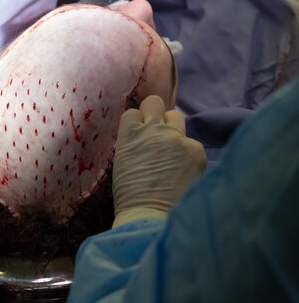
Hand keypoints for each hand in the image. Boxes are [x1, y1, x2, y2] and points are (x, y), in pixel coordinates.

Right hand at [112, 96, 206, 226]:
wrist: (150, 217)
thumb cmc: (130, 197)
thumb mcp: (123, 162)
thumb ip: (135, 143)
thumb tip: (146, 138)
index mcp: (129, 134)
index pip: (133, 112)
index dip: (136, 124)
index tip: (138, 136)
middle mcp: (153, 130)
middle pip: (155, 102)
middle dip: (155, 114)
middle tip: (156, 134)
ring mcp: (176, 138)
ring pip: (176, 116)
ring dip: (173, 129)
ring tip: (171, 152)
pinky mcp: (196, 150)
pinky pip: (192, 144)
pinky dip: (188, 155)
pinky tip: (183, 174)